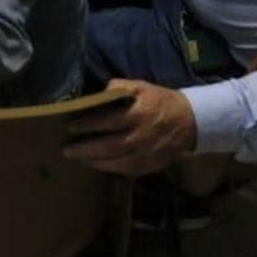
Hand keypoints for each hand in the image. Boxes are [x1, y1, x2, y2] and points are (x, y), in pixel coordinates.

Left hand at [62, 79, 198, 176]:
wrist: (190, 121)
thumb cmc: (160, 101)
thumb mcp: (142, 86)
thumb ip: (120, 87)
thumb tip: (99, 93)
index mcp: (139, 114)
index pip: (108, 121)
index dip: (87, 125)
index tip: (70, 126)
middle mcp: (142, 136)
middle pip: (109, 146)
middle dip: (85, 149)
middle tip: (65, 149)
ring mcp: (147, 154)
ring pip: (116, 162)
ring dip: (94, 161)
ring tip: (78, 158)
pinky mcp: (151, 165)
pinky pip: (127, 170)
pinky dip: (109, 169)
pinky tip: (96, 164)